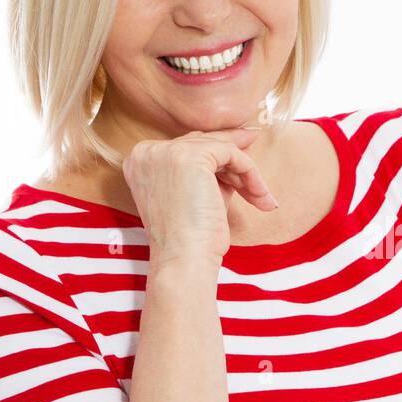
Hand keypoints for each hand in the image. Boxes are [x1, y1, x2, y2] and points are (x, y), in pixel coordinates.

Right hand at [122, 125, 275, 268]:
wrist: (184, 259)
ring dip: (246, 172)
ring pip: (220, 147)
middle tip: (256, 144)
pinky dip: (250, 173)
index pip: (186, 146)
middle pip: (203, 142)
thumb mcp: (196, 194)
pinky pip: (232, 154)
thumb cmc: (191, 238)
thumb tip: (240, 148)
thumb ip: (210, 171)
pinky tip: (260, 194)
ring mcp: (166, 151)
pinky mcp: (190, 156)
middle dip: (235, 155)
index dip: (217, 153)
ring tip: (262, 196)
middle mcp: (147, 151)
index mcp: (140, 161)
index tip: (241, 156)